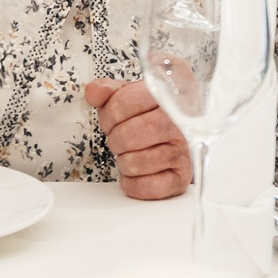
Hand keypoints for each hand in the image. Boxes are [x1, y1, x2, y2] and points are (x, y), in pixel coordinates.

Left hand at [83, 78, 191, 200]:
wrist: (179, 136)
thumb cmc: (152, 116)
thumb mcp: (132, 96)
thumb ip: (110, 91)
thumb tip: (94, 91)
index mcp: (166, 95)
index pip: (125, 102)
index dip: (109, 114)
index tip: (112, 120)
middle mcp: (180, 120)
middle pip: (130, 134)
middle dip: (116, 140)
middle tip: (121, 139)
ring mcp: (183, 149)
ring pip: (136, 162)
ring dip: (124, 162)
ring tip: (132, 154)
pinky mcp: (181, 176)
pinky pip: (145, 186)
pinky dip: (132, 183)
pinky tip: (138, 172)